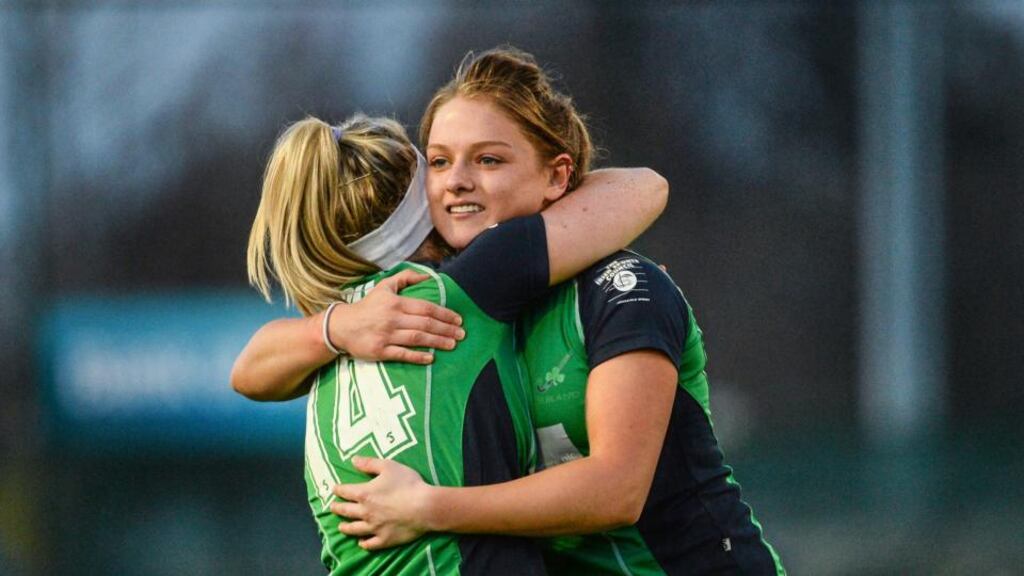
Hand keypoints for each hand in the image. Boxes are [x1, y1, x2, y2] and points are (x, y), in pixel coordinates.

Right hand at [330, 270, 464, 363]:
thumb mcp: (384, 286)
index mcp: (395, 302)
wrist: (341, 326)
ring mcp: (386, 335)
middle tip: (462, 334)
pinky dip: (417, 356)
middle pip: (425, 323)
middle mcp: (392, 318)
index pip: (426, 307)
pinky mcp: (379, 351)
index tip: (458, 319)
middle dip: (446, 329)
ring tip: (453, 344)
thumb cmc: (367, 306)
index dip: (444, 314)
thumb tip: (429, 276)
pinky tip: (431, 358)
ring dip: (437, 342)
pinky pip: (402, 354)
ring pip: (417, 338)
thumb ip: (406, 278)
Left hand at [330, 457, 433, 549]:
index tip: (334, 489)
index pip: (346, 491)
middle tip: (332, 508)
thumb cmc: (407, 484)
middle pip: (346, 511)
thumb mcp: (388, 466)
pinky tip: (361, 543)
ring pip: (355, 529)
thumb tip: (353, 460)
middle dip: (338, 508)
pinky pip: (370, 544)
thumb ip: (369, 463)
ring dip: (346, 527)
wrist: (424, 507)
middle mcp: (365, 512)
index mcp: (364, 494)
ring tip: (341, 527)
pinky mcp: (384, 539)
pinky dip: (364, 543)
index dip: (338, 490)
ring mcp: (374, 528)